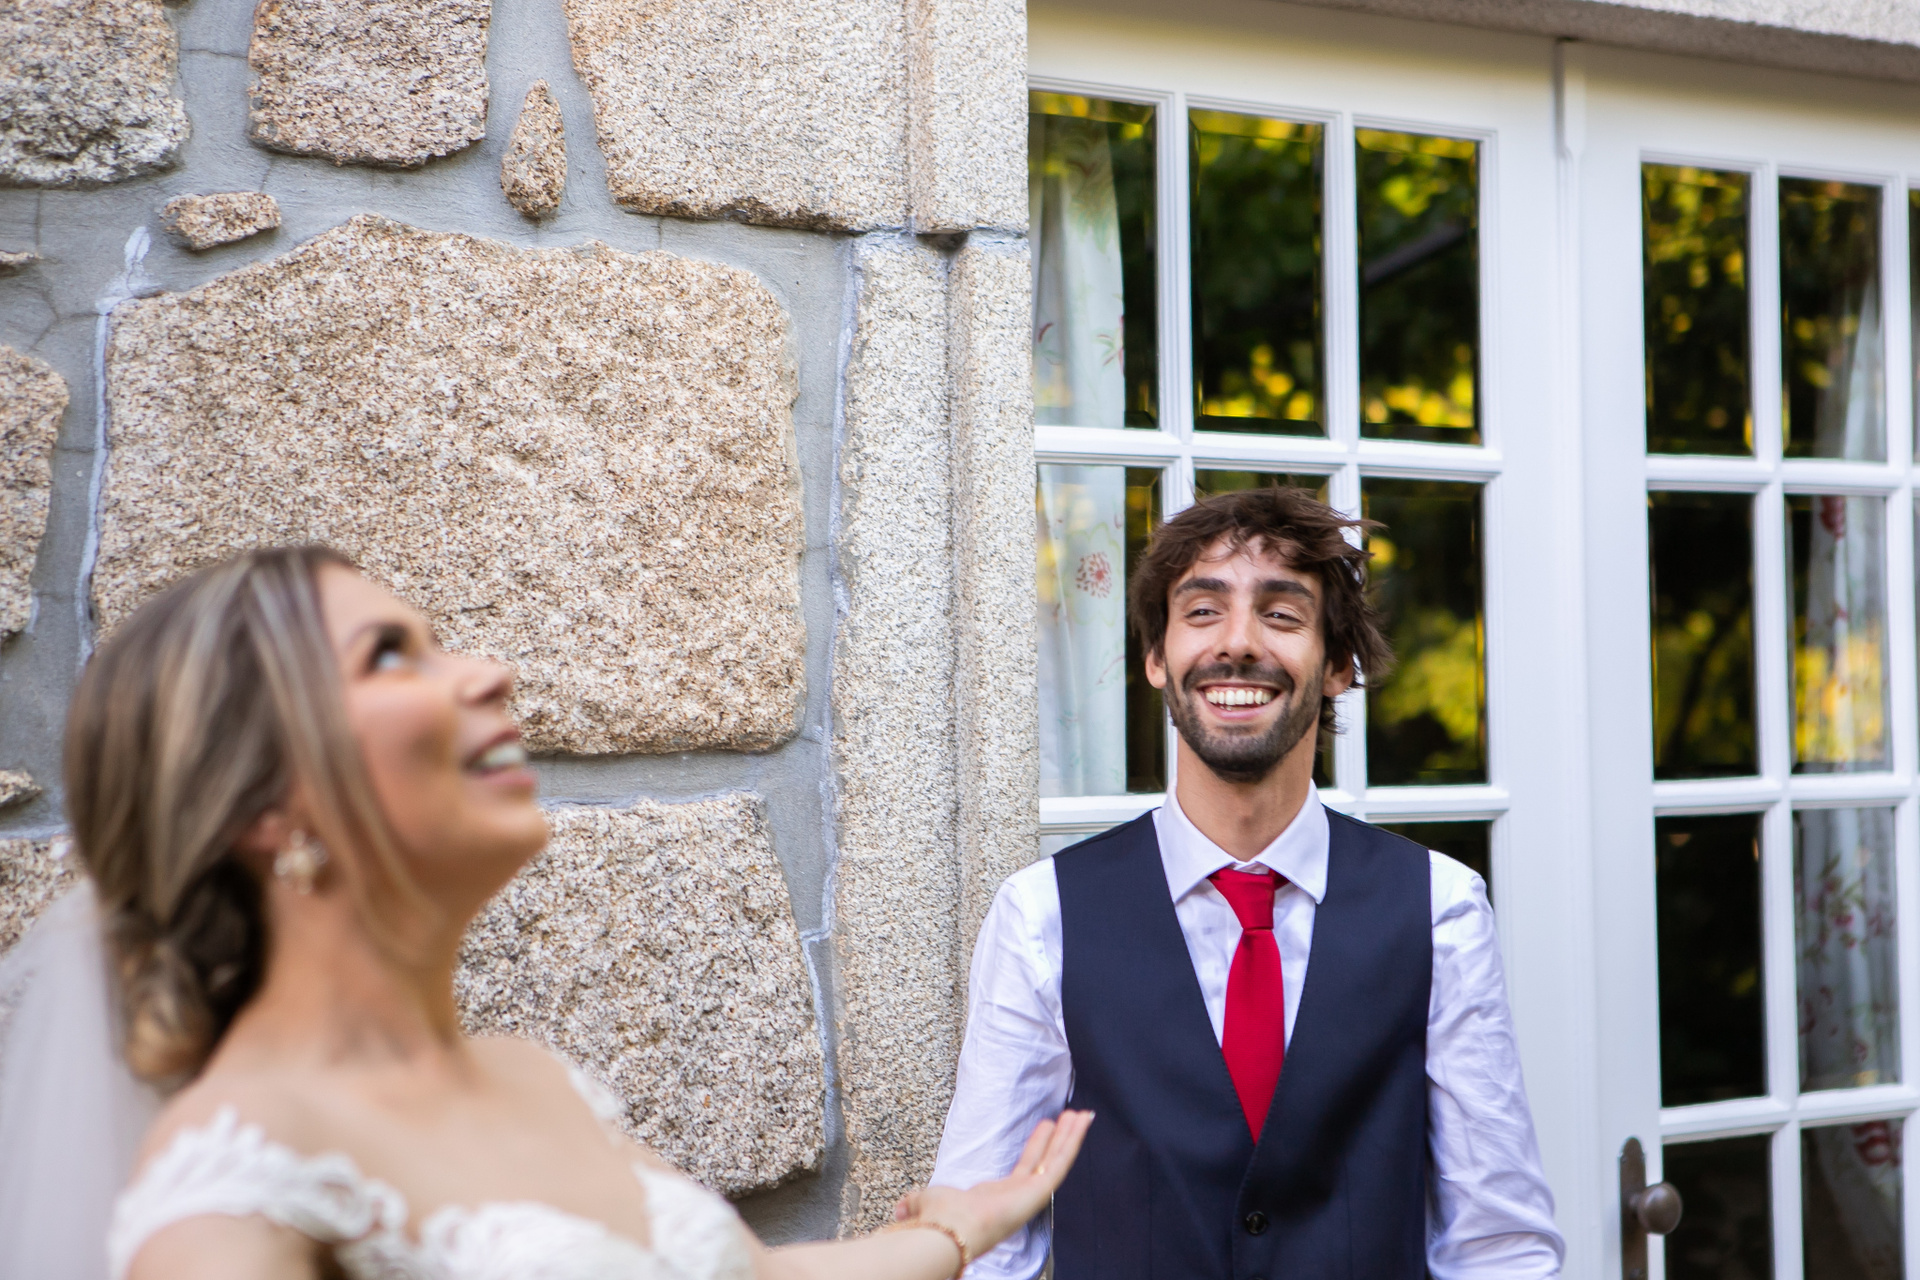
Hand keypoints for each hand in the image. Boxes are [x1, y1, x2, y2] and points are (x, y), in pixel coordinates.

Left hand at [890, 1110, 1093, 1259]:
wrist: (945, 1234)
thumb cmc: (937, 1223)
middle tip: (1071, 1119)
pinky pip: (1059, 1164)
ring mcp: (1029, 1198)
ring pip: (1056, 1163)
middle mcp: (1016, 1200)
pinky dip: (1070, 1142)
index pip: (1023, 1171)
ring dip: (1069, 1138)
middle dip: (1058, 1141)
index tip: (1044, 1131)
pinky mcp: (1037, 1194)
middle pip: (1044, 1164)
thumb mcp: (926, 1203)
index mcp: (995, 1200)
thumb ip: (917, 1201)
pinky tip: (1079, 1123)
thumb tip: (901, 1207)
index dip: (1035, 1150)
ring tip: (1082, 1116)